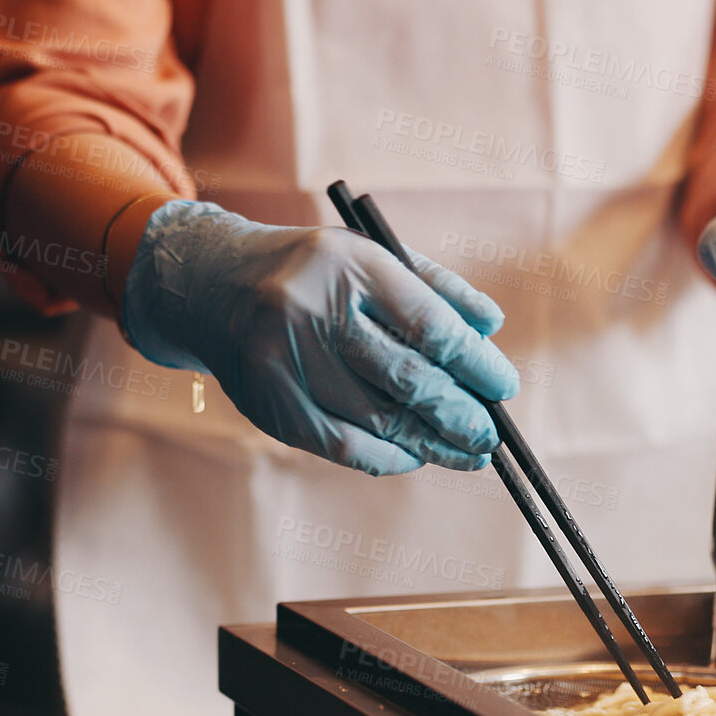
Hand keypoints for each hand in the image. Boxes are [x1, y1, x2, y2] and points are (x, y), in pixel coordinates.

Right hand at [121, 200, 517, 475]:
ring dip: (432, 444)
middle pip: (406, 379)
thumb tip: (491, 330)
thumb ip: (436, 289)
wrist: (213, 285)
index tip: (503, 386)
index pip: (430, 325)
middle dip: (459, 414)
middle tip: (490, 436)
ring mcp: (285, 361)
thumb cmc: (314, 272)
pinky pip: (342, 446)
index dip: (475, 364)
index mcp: (349, 266)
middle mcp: (312, 310)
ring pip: (377, 420)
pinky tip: (416, 457)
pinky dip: (387, 458)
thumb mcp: (372, 257)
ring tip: (468, 453)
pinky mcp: (270, 405)